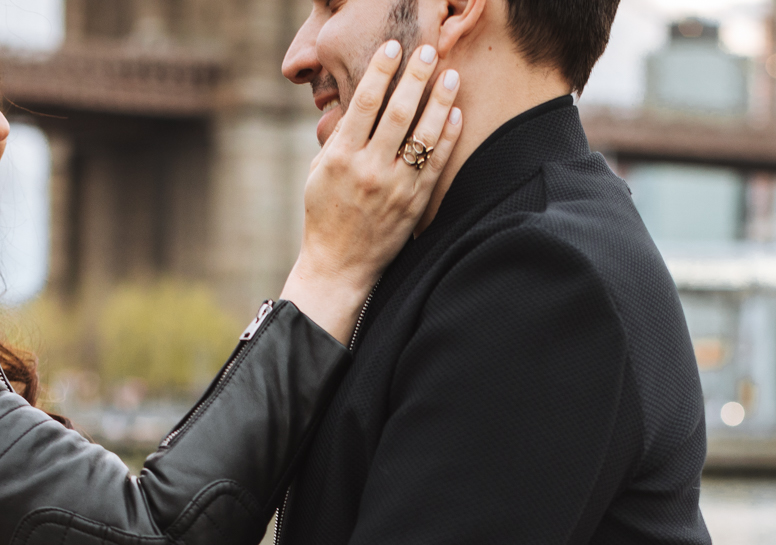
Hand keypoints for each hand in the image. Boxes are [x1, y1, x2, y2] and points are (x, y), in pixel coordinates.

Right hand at [280, 40, 464, 344]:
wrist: (338, 266)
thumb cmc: (325, 215)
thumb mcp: (320, 173)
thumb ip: (339, 139)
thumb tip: (359, 104)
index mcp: (340, 157)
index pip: (364, 103)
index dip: (381, 71)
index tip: (393, 47)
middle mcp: (368, 169)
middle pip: (397, 113)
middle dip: (415, 78)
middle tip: (428, 51)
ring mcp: (394, 187)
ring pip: (422, 135)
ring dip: (439, 101)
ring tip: (450, 74)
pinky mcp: (413, 204)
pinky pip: (435, 165)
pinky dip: (447, 137)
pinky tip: (455, 114)